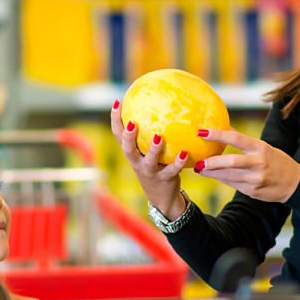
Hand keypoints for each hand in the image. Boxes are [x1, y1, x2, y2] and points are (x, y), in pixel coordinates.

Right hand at [111, 101, 190, 215]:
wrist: (162, 197)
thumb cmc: (157, 166)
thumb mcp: (149, 151)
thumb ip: (151, 133)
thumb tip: (162, 104)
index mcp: (132, 153)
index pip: (118, 135)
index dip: (115, 120)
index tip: (116, 102)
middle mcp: (137, 162)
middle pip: (128, 149)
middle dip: (128, 136)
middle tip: (131, 123)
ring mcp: (150, 172)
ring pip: (148, 161)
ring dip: (152, 149)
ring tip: (158, 137)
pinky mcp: (164, 179)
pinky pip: (172, 170)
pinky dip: (178, 161)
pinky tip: (184, 152)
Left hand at [192, 127, 299, 202]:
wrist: (294, 184)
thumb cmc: (276, 161)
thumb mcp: (263, 147)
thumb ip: (243, 141)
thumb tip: (223, 127)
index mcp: (261, 148)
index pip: (236, 138)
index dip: (218, 134)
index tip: (201, 131)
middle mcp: (258, 163)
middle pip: (231, 162)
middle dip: (212, 162)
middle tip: (198, 162)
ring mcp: (256, 179)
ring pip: (228, 176)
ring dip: (211, 173)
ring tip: (199, 168)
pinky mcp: (252, 191)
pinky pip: (232, 184)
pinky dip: (221, 179)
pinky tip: (212, 175)